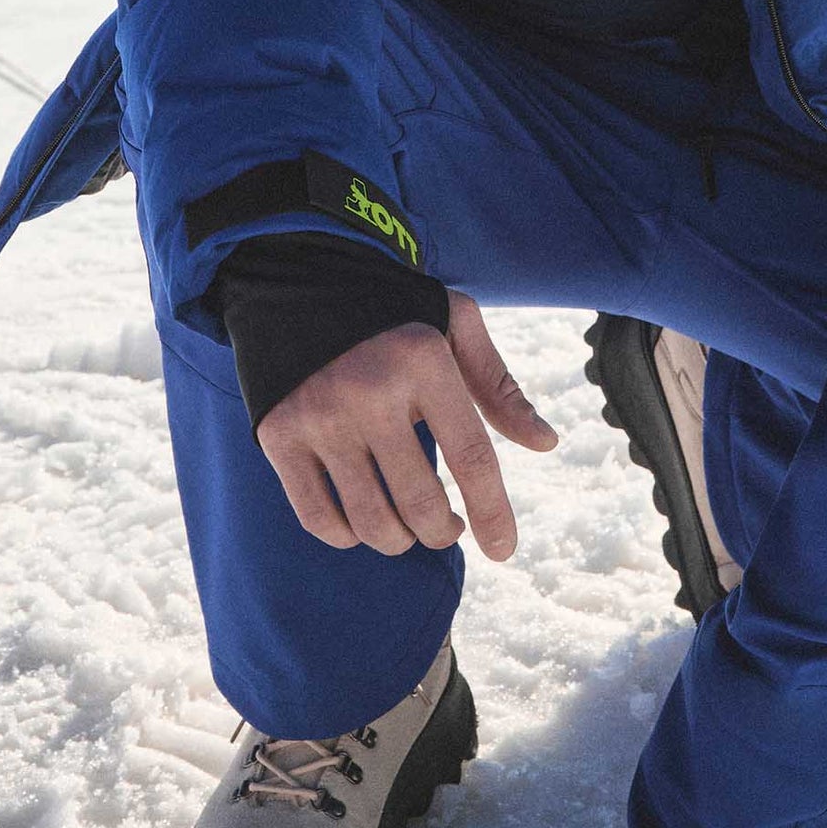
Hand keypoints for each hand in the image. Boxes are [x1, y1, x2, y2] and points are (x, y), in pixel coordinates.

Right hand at [257, 292, 556, 559]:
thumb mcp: (455, 325)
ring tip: (410, 527)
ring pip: (371, 521)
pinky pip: (317, 518)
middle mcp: (370, 393)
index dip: (493, 514)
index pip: (471, 458)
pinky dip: (347, 538)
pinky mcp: (279, 436)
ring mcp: (320, 418)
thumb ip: (499, 387)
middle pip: (421, 504)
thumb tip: (547, 443)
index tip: (504, 550)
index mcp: (424, 362)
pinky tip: (364, 525)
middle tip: (448, 526)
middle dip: (444, 531)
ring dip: (399, 541)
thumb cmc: (395, 310)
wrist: (299, 277)